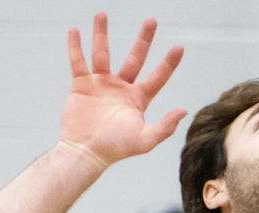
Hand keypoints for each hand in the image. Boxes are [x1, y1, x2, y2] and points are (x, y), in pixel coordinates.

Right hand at [60, 15, 187, 166]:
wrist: (86, 152)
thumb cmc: (115, 149)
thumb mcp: (144, 141)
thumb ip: (164, 127)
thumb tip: (184, 111)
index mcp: (138, 99)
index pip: (158, 77)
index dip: (169, 63)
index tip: (179, 47)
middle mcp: (121, 87)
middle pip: (135, 57)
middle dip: (144, 39)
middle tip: (152, 20)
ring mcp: (101, 84)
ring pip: (102, 53)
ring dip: (101, 34)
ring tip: (102, 14)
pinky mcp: (82, 85)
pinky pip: (78, 62)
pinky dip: (76, 47)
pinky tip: (74, 31)